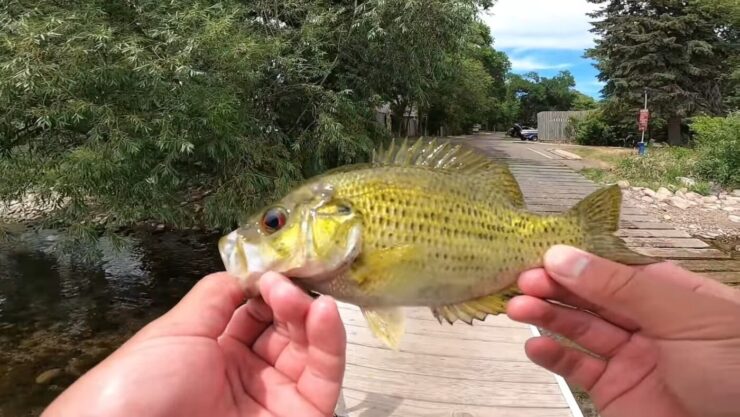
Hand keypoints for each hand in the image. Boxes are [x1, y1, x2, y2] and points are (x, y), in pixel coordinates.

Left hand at [42, 272, 345, 416]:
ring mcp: (275, 396)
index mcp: (216, 353)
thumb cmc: (139, 391)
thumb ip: (217, 297)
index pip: (259, 313)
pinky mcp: (300, 416)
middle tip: (283, 283)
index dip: (269, 289)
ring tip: (297, 295)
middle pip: (288, 327)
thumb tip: (246, 269)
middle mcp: (249, 374)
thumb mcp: (175, 331)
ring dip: (312, 314)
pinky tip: (324, 312)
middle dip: (290, 298)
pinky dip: (331, 341)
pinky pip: (325, 376)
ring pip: (311, 348)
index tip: (274, 268)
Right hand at [507, 245, 739, 416]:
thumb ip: (620, 285)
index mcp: (669, 294)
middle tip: (523, 282)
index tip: (541, 256)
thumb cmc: (735, 365)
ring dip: (547, 317)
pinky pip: (578, 369)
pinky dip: (553, 357)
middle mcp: (646, 322)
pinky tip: (536, 346)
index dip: (575, 262)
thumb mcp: (683, 315)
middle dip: (555, 287)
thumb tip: (563, 256)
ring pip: (579, 330)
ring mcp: (629, 358)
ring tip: (518, 309)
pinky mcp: (614, 392)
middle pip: (590, 298)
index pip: (611, 269)